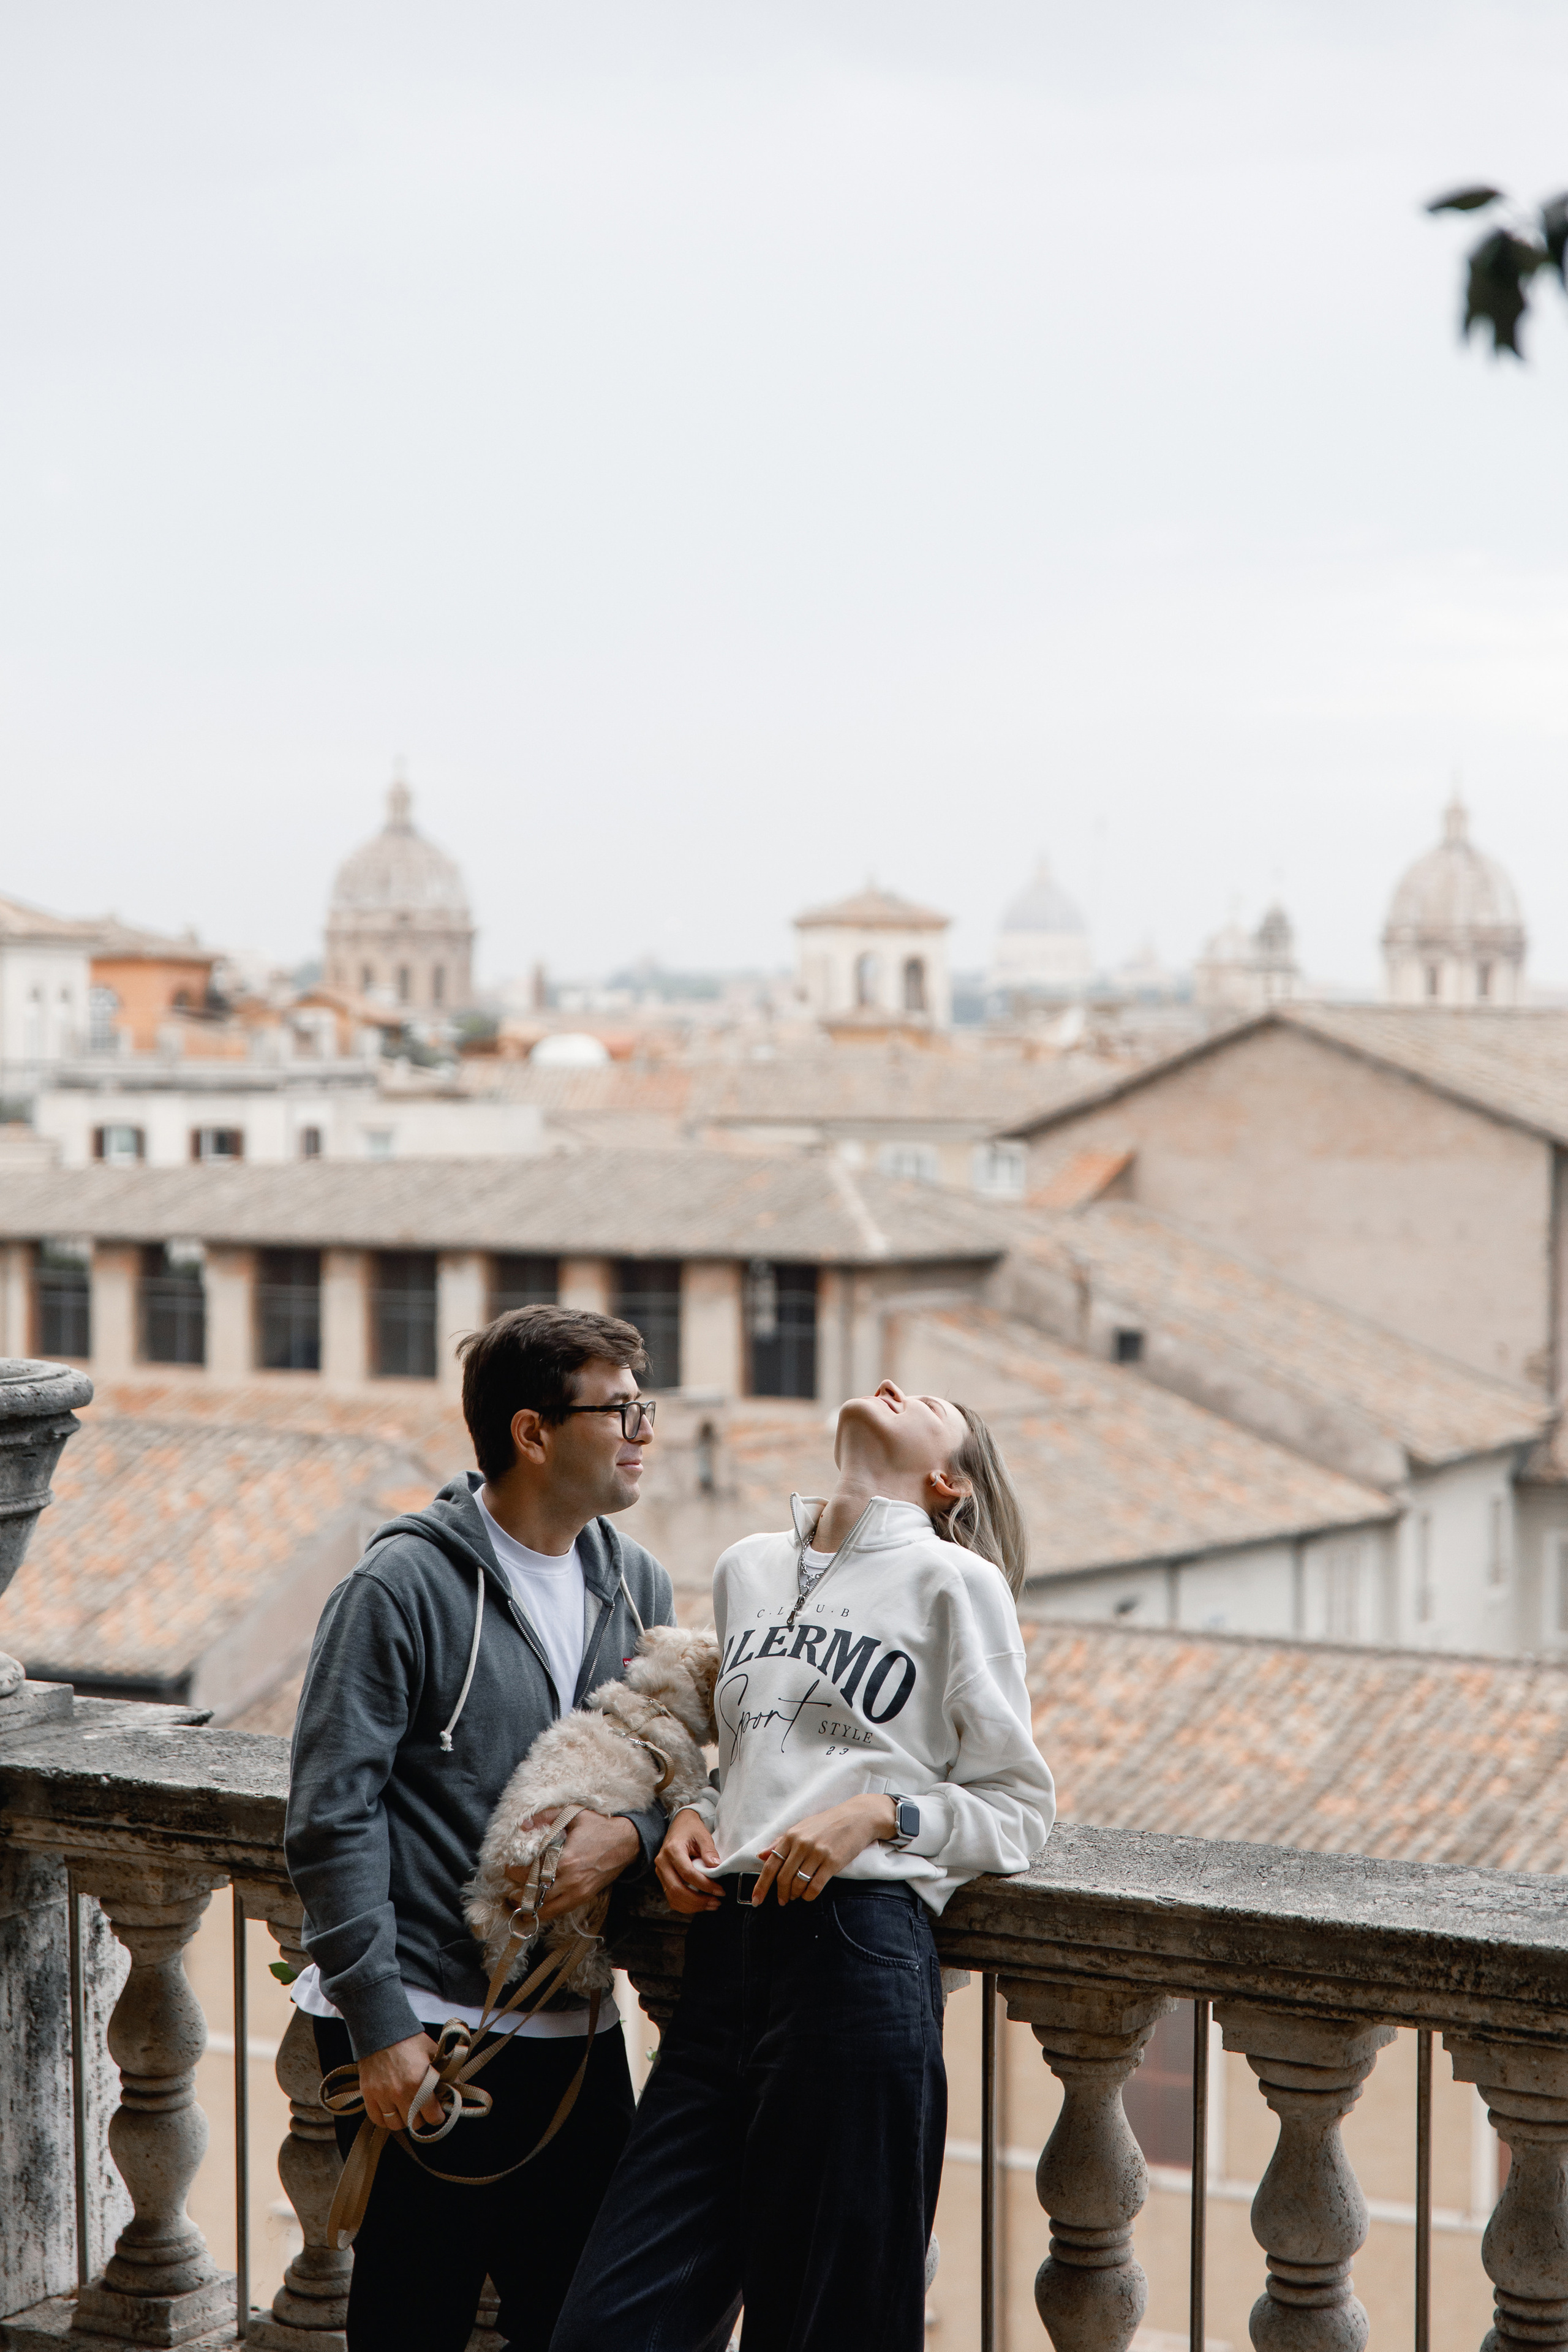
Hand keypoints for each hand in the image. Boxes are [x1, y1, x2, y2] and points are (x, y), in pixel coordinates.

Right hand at [358, 2032, 442, 2131]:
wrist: (382, 2028)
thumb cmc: (409, 2040)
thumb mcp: (433, 2051)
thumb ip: (446, 2071)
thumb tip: (457, 2086)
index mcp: (419, 2082)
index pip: (432, 2116)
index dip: (437, 2116)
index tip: (437, 2112)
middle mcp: (400, 2093)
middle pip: (414, 2123)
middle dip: (421, 2118)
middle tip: (423, 2109)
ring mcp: (382, 2095)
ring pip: (395, 2124)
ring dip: (403, 2120)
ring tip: (407, 2110)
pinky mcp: (369, 2094)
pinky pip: (377, 2119)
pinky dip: (385, 2119)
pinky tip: (391, 2111)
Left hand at [505, 1808, 640, 1919]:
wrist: (626, 1842)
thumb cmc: (598, 1827)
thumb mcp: (573, 1814)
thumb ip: (546, 1817)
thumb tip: (523, 1824)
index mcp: (565, 1860)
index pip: (531, 1873)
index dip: (515, 1873)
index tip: (507, 1869)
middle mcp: (570, 1880)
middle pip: (536, 1894)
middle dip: (518, 1894)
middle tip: (508, 1890)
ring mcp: (578, 1891)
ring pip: (547, 1909)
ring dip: (530, 1908)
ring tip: (518, 1904)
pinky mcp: (584, 1897)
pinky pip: (561, 1910)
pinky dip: (547, 1911)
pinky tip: (537, 1909)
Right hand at [656, 1808, 721, 1914]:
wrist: (680, 1824)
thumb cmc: (691, 1828)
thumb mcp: (703, 1835)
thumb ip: (709, 1851)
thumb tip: (715, 1867)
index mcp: (672, 1850)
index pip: (687, 1873)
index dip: (705, 1885)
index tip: (720, 1891)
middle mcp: (662, 1862)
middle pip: (677, 1890)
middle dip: (698, 1901)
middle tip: (716, 1902)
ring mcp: (661, 1872)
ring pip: (673, 1897)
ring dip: (692, 1906)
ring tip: (710, 1905)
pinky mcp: (663, 1878)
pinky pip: (671, 1897)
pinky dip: (685, 1905)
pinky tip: (699, 1904)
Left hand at [754, 1795, 896, 1905]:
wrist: (857, 1817)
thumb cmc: (827, 1824)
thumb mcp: (801, 1828)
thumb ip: (780, 1842)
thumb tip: (760, 1855)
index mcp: (791, 1836)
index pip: (771, 1864)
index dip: (761, 1885)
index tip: (756, 1900)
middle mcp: (802, 1844)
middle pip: (783, 1878)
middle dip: (780, 1894)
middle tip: (782, 1901)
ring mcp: (817, 1853)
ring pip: (798, 1883)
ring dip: (795, 1895)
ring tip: (796, 1896)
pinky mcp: (832, 1862)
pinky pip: (815, 1886)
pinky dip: (809, 1896)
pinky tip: (809, 1895)